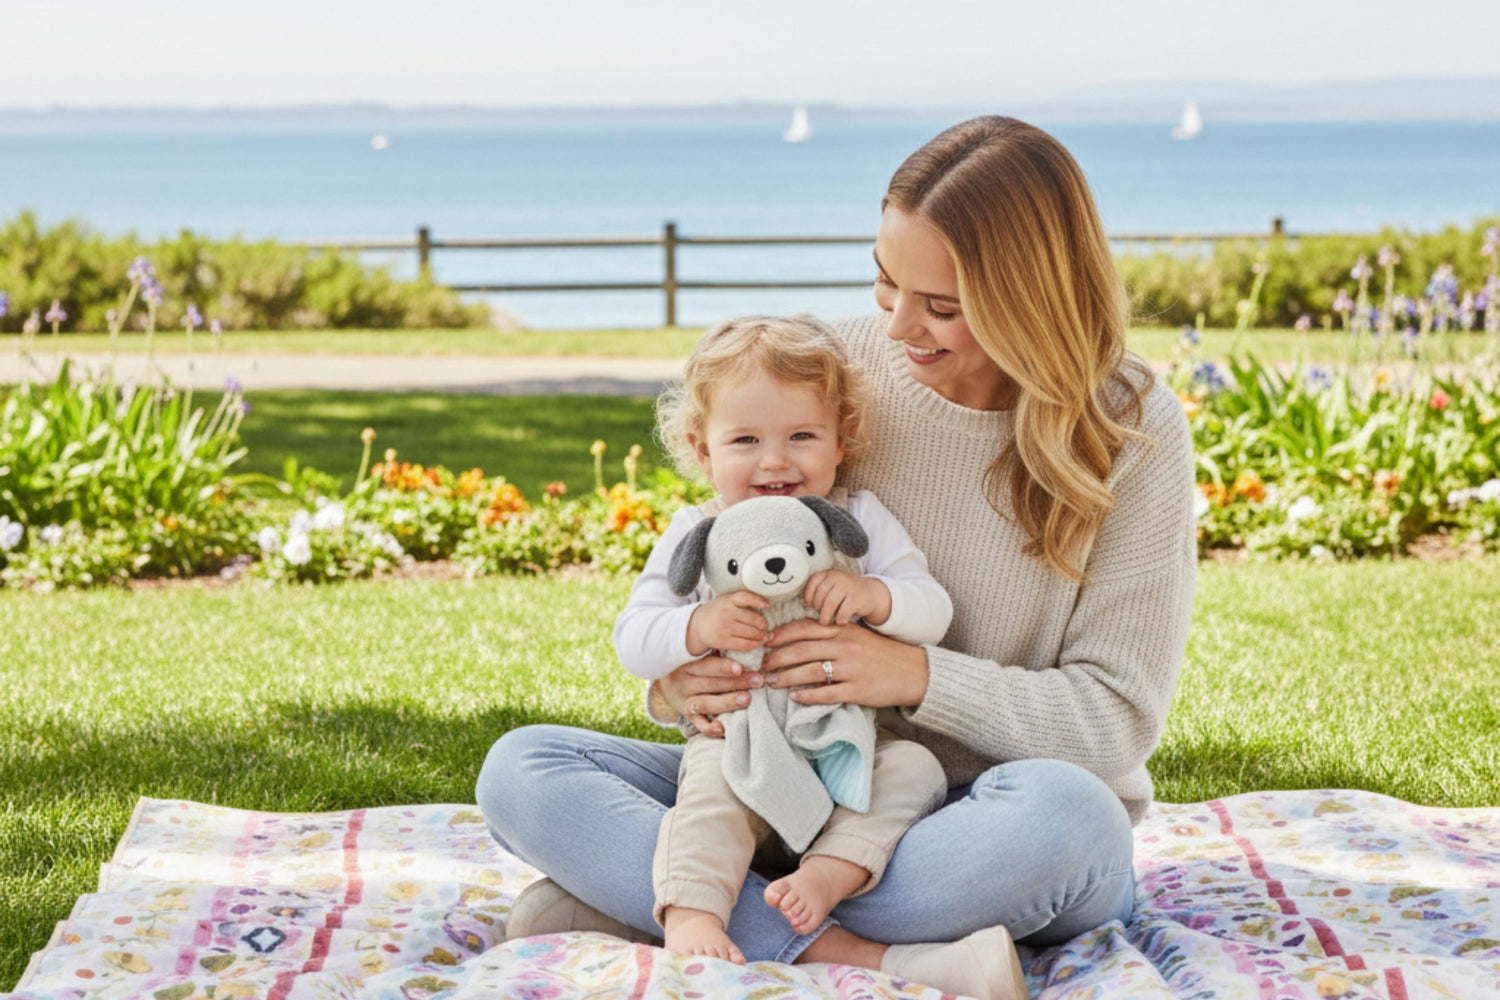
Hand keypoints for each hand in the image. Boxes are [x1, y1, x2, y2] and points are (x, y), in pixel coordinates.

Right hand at [659, 654, 762, 737]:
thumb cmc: (692, 665)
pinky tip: (723, 728)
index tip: (740, 668)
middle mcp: (684, 683)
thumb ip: (716, 653)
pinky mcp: (688, 717)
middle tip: (758, 680)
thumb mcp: (697, 656)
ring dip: (727, 702)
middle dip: (736, 682)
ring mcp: (685, 701)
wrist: (668, 683)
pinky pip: (698, 724)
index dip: (723, 667)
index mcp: (687, 665)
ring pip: (704, 703)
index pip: (707, 665)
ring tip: (746, 699)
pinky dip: (710, 728)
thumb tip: (746, 650)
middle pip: (710, 684)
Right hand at [686, 591, 771, 655]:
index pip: (745, 597)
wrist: (698, 624)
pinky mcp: (723, 641)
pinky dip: (756, 644)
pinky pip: (745, 644)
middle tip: (766, 626)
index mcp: (728, 600)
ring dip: (762, 635)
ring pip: (751, 633)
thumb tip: (767, 607)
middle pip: (753, 619)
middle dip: (763, 624)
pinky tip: (760, 642)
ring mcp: (724, 627)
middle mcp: (726, 612)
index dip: (758, 601)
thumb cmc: (719, 611)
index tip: (768, 605)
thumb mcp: (727, 600)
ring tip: (766, 635)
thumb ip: (742, 601)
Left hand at [761, 619, 928, 709]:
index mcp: (843, 630)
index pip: (804, 628)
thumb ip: (831, 633)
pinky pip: (827, 693)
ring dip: (787, 678)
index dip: (781, 635)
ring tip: (772, 683)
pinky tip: (795, 698)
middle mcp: (845, 647)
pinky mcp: (858, 690)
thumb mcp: (856, 635)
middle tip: (762, 667)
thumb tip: (799, 638)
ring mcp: (851, 669)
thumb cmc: (880, 652)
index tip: (764, 642)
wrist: (912, 671)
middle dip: (777, 659)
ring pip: (810, 671)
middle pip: (801, 650)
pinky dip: (808, 696)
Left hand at [803, 570, 890, 626]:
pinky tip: (841, 621)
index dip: (808, 595)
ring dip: (825, 616)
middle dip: (818, 607)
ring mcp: (848, 587)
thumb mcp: (833, 586)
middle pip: (820, 595)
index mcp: (829, 574)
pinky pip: (843, 612)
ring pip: (830, 604)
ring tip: (825, 622)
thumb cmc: (846, 592)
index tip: (810, 605)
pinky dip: (840, 619)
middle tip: (820, 615)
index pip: (813, 582)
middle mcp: (838, 577)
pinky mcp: (856, 599)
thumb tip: (804, 604)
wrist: (871, 593)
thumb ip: (820, 590)